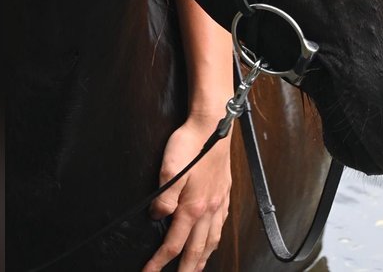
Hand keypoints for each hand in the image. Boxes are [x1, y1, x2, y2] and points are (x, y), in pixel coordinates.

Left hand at [142, 113, 231, 271]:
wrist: (213, 124)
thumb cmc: (191, 143)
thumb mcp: (169, 169)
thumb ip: (163, 199)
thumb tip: (157, 217)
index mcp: (193, 207)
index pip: (174, 244)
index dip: (159, 262)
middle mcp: (208, 209)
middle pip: (196, 250)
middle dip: (186, 270)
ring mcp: (219, 202)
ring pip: (212, 240)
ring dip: (203, 259)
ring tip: (197, 268)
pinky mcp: (225, 192)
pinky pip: (221, 225)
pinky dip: (216, 239)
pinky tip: (213, 238)